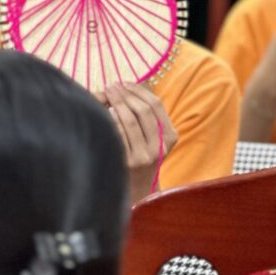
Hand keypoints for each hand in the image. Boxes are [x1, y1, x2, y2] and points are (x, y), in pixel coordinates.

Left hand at [103, 83, 177, 203]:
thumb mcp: (154, 140)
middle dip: (125, 94)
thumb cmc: (142, 158)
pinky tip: (104, 112)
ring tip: (107, 94)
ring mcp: (144, 156)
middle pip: (143, 110)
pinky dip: (111, 119)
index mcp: (170, 137)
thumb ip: (149, 117)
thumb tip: (135, 86)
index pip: (156, 105)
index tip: (126, 83)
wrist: (137, 191)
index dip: (139, 90)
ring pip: (129, 120)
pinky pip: (118, 133)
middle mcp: (160, 147)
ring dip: (116, 103)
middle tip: (112, 85)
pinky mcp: (128, 163)